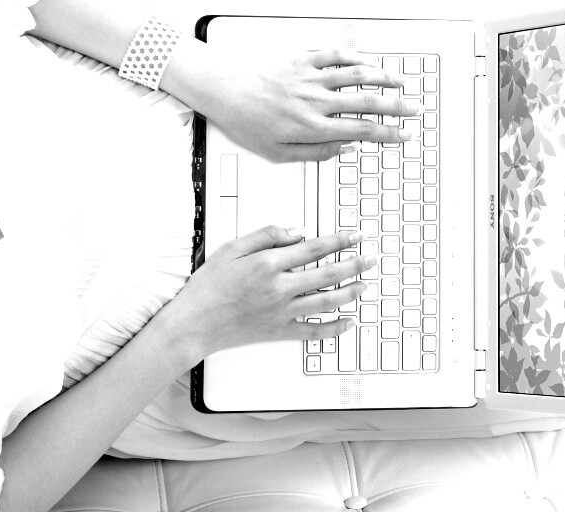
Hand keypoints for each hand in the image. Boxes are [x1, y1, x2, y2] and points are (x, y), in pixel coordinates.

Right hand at [158, 226, 373, 364]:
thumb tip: (298, 232)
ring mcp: (281, 312)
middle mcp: (279, 288)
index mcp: (269, 264)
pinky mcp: (279, 331)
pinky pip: (313, 332)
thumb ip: (266, 235)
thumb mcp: (232, 248)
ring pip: (326, 302)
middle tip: (372, 259)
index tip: (355, 236)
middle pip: (327, 274)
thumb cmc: (208, 286)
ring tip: (365, 285)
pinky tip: (348, 322)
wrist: (192, 324)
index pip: (314, 249)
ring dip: (350, 293)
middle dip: (354, 265)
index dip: (339, 241)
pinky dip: (334, 329)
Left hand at [187, 47, 420, 161]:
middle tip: (416, 109)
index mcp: (312, 126)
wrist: (222, 90)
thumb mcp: (278, 154)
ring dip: (384, 77)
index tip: (405, 135)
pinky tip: (370, 62)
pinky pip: (336, 55)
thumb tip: (346, 149)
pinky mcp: (302, 58)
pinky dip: (357, 58)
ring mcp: (311, 76)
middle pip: (368, 101)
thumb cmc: (246, 123)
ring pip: (357, 74)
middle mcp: (316, 100)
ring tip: (402, 82)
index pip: (362, 130)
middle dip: (398, 106)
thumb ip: (316, 153)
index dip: (388, 133)